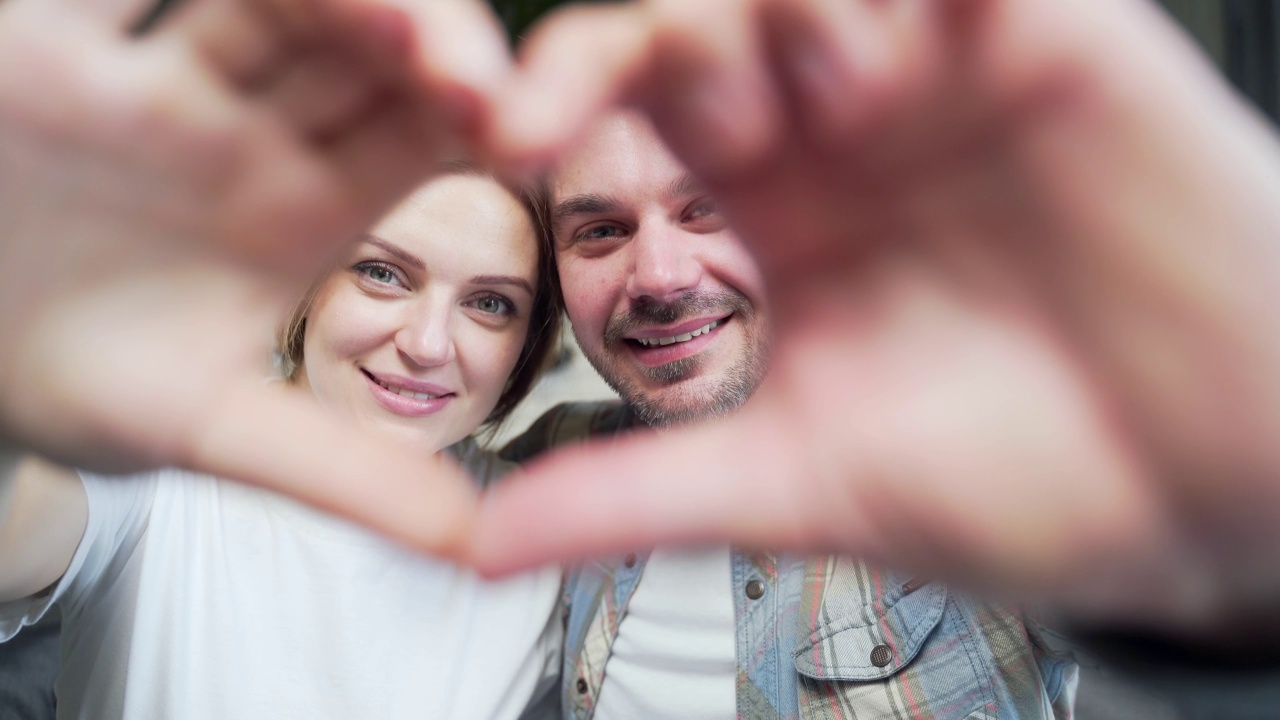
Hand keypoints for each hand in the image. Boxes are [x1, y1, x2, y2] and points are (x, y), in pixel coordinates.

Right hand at [0, 0, 512, 554]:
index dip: (484, 127)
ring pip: (278, 4)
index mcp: (308, 205)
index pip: (423, 139)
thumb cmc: (79, 385)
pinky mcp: (58, 41)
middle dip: (433, 52)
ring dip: (347, 5)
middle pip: (370, 56)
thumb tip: (477, 547)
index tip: (530, 143)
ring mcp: (165, 77)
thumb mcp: (212, 430)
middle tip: (481, 81)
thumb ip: (339, 476)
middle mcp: (255, 129)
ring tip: (408, 26)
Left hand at [473, 0, 1279, 627]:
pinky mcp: (1041, 34)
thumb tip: (484, 543)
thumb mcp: (804, 487)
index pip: (626, 111)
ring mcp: (933, 72)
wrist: (1211, 481)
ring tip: (848, 102)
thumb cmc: (1021, 479)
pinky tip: (908, 49)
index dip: (557, 102)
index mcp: (765, 215)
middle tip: (718, 123)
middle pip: (690, 15)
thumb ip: (640, 495)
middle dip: (663, 43)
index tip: (512, 137)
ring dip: (785, 8)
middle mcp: (833, 131)